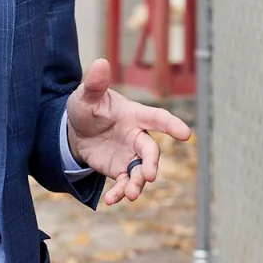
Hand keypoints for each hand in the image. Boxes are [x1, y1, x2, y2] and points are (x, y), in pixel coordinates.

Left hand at [66, 59, 193, 205]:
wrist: (76, 130)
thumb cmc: (87, 107)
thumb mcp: (86, 95)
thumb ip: (95, 83)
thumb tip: (100, 62)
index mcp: (134, 115)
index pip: (157, 118)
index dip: (171, 125)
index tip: (186, 135)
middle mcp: (136, 136)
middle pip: (150, 151)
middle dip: (151, 163)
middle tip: (149, 176)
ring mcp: (129, 155)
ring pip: (140, 171)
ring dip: (138, 183)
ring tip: (130, 194)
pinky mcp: (119, 170)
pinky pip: (124, 183)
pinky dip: (119, 192)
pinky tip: (111, 200)